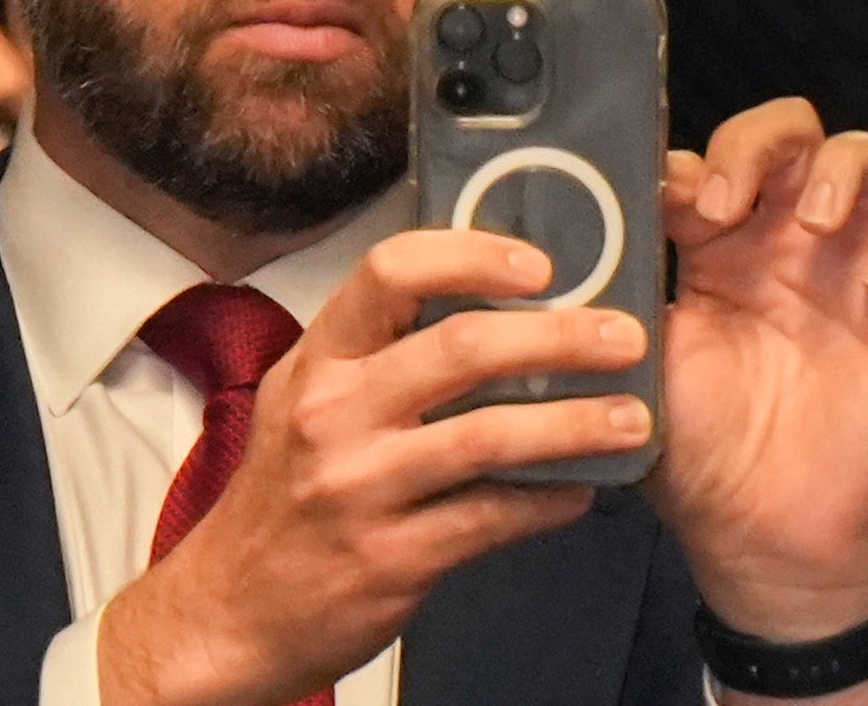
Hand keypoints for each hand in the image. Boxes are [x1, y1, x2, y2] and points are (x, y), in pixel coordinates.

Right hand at [99, 231, 653, 705]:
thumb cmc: (283, 495)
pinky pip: (492, 519)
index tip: (541, 265)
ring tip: (634, 418)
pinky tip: (584, 491)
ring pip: (489, 437)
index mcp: (316, 361)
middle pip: (460, 349)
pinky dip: (550, 502)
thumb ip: (375, 352)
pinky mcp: (392, 559)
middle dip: (559, 337)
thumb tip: (483, 302)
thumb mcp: (303, 400)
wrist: (232, 610)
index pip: (389, 272)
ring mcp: (361, 488)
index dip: (472, 257)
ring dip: (575, 424)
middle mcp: (332, 414)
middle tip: (625, 336)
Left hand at [650, 98, 867, 643]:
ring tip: (814, 221)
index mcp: (714, 244)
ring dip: (845, 165)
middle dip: (761, 141)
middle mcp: (785, 239)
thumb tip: (574, 224)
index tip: (669, 201)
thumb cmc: (692, 445)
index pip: (710, 158)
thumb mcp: (641, 353)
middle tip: (732, 201)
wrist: (758, 529)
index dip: (692, 162)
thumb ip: (621, 284)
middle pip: (792, 130)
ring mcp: (855, 262)